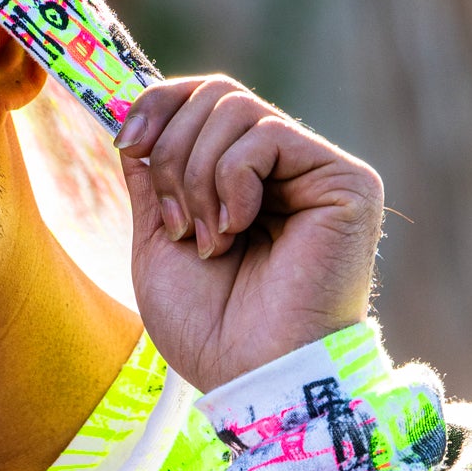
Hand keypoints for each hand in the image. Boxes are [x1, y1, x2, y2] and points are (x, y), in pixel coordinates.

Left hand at [116, 78, 382, 393]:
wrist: (251, 376)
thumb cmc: (208, 329)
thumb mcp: (157, 242)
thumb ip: (151, 175)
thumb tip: (136, 114)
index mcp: (242, 180)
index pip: (202, 99)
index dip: (157, 106)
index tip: (125, 145)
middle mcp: (285, 169)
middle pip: (215, 94)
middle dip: (172, 155)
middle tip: (176, 226)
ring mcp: (317, 171)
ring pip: (236, 108)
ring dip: (196, 177)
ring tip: (208, 241)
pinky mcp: (346, 181)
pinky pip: (267, 135)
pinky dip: (232, 180)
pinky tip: (237, 229)